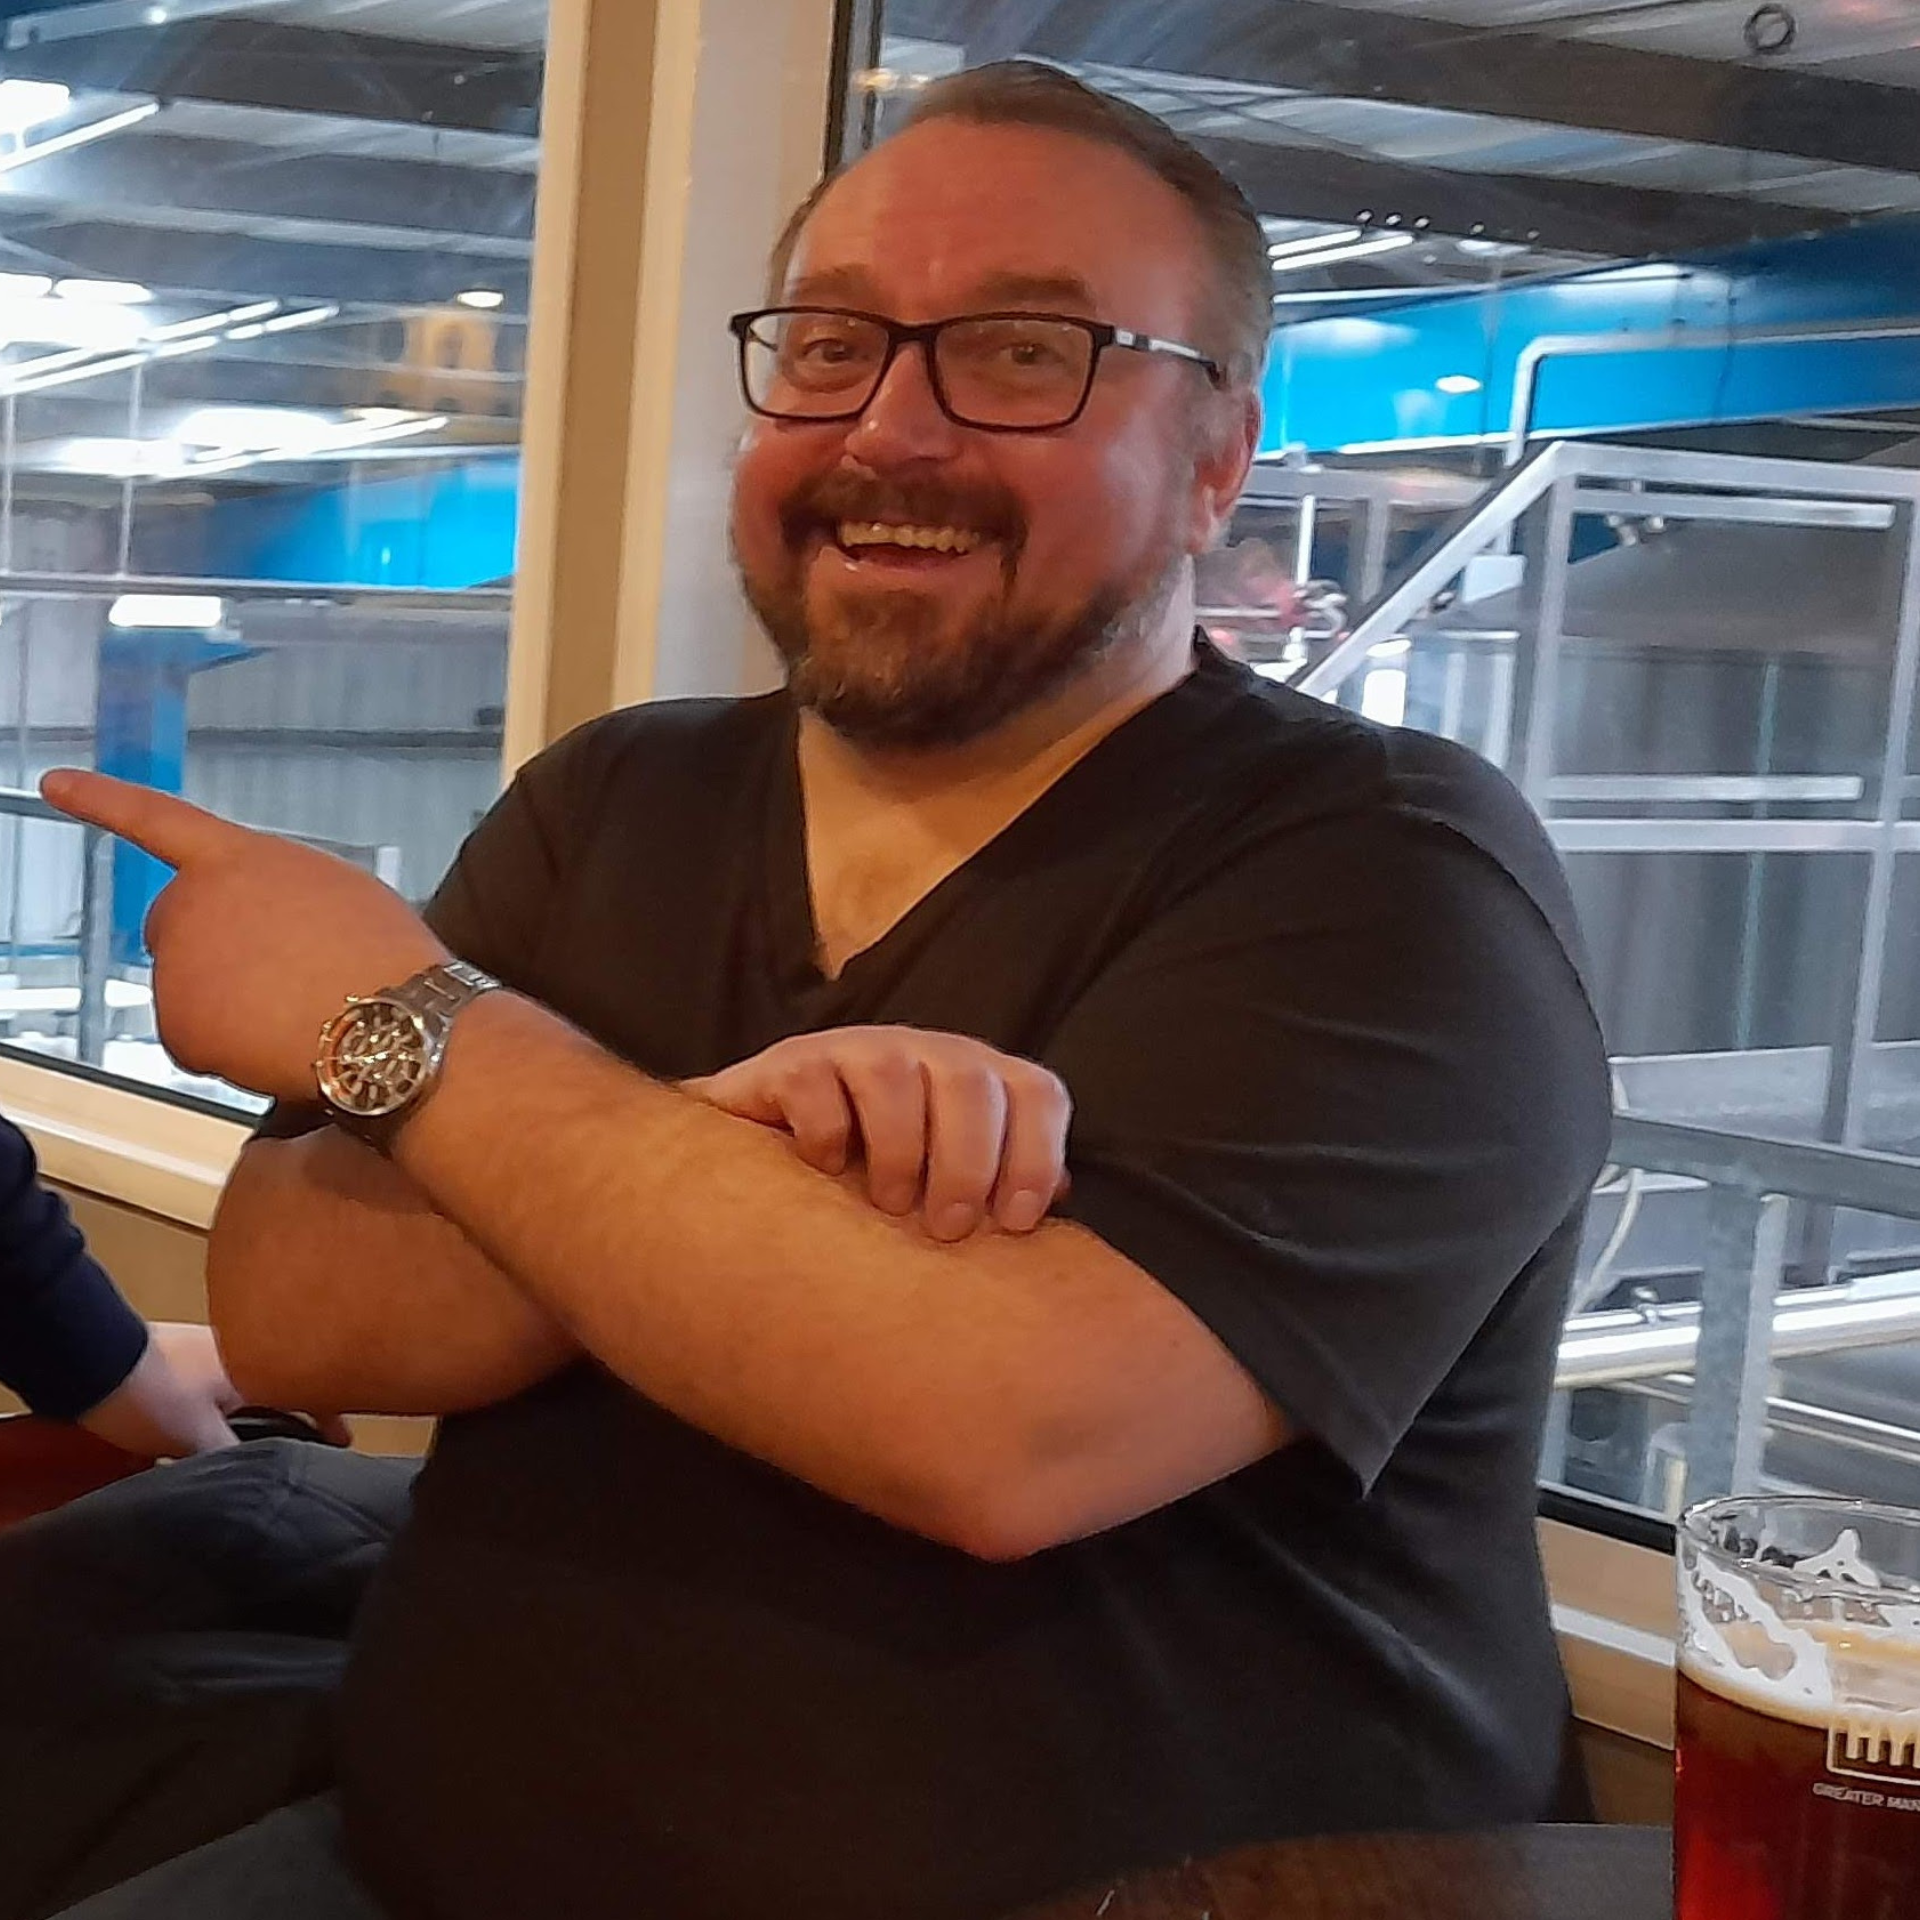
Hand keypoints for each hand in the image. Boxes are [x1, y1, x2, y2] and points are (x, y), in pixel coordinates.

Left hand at [41, 770, 445, 1101]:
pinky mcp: (175, 1022)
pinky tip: (278, 1042)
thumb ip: (276, 890)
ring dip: (230, 1005)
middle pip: (176, 927)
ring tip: (299, 1009)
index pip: (159, 819)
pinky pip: (194, 1041)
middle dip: (210, 952)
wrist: (392, 1023)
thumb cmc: (382, 959)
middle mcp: (193, 903)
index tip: (57, 784)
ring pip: (190, 990)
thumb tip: (261, 925)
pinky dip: (228, 1050)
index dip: (103, 800)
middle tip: (278, 978)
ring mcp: (178, 964)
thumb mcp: (337, 891)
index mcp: (238, 860)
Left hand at [81, 1324, 352, 1458]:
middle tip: (305, 1445)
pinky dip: (222, 1412)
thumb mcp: (197, 1438)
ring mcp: (205, 1353)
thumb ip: (232, 1456)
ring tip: (256, 1447)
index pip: (308, 1388)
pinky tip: (206, 1436)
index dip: (330, 1416)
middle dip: (294, 1416)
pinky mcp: (174, 1361)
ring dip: (256, 1415)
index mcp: (253, 1366)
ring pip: (244, 1389)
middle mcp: (238, 1352)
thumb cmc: (153, 1397)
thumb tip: (260, 1478)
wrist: (87, 1359)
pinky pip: (214, 1390)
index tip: (343, 1442)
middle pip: (279, 1386)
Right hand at [684, 1027, 1070, 1241]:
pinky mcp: (795, 1061)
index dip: (1038, 1154)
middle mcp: (929, 1054)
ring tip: (888, 1205)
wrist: (771, 1160)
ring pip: (893, 1075)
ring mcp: (860, 1050)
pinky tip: (823, 1171)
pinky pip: (816, 1084)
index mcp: (981, 1082)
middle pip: (969, 1081)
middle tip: (948, 1228)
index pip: (1036, 1093)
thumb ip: (1000, 1188)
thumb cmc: (881, 1178)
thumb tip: (1062, 1204)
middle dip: (966, 1162)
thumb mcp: (947, 1184)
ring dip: (898, 1149)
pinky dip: (825, 1134)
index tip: (1017, 1222)